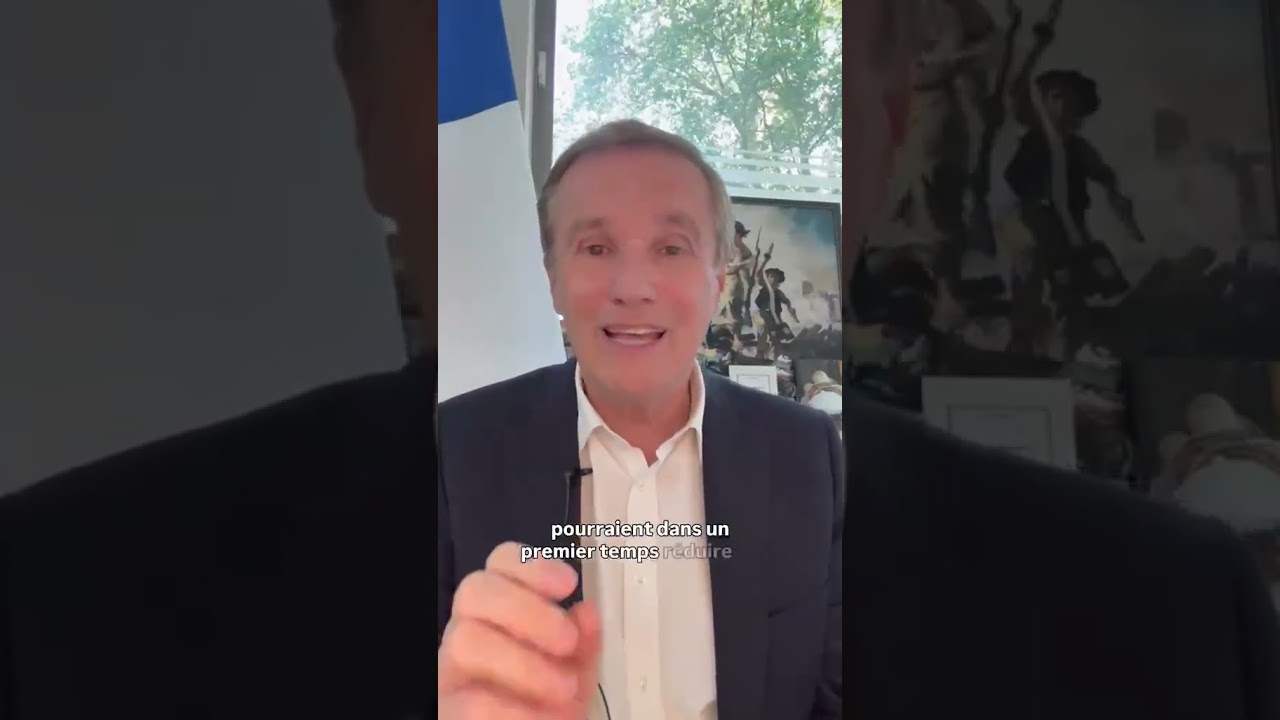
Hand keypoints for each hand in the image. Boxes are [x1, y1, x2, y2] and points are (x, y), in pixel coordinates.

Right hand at [439, 542, 602, 718]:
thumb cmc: (550, 702)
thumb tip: (587, 612)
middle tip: (567, 641)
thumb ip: (584, 644)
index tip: (569, 584)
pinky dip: (515, 709)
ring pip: (465, 640)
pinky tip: (546, 716)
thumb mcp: (576, 670)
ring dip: (523, 662)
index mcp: (498, 610)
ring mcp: (451, 670)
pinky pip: (470, 701)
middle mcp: (468, 630)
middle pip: (475, 590)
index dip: (532, 566)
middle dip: (527, 609)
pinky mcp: (447, 709)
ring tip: (565, 688)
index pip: (499, 564)